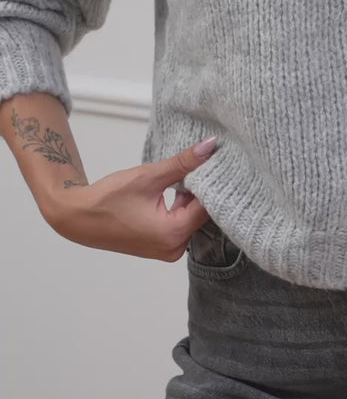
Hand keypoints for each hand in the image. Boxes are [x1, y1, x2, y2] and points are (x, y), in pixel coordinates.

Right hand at [43, 140, 218, 260]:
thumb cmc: (108, 199)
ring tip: (188, 175)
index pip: (208, 205)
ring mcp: (168, 251)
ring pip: (191, 219)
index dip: (212, 183)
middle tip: (206, 165)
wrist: (78, 218)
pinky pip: (180, 225)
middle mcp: (175, 248)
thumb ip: (183, 163)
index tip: (216, 163)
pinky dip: (180, 208)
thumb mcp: (149, 176)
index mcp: (174, 233)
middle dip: (202, 190)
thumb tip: (210, 147)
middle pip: (201, 214)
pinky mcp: (161, 247)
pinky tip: (176, 190)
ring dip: (190, 198)